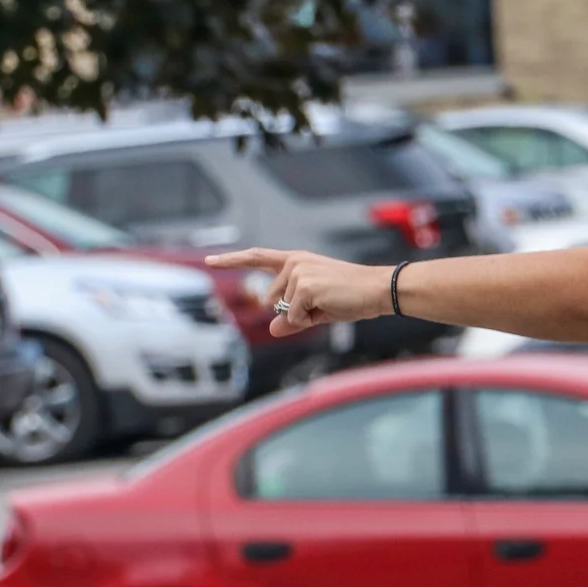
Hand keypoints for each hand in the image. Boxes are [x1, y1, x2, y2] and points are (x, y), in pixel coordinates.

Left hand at [208, 248, 388, 336]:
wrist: (377, 290)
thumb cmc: (351, 296)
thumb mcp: (316, 309)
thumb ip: (291, 318)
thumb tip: (272, 329)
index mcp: (296, 261)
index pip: (257, 257)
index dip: (232, 260)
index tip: (210, 260)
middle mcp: (294, 262)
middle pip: (271, 300)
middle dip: (293, 312)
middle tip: (323, 305)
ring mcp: (298, 272)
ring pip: (284, 310)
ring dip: (303, 316)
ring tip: (329, 303)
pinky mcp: (304, 285)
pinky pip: (294, 316)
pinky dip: (309, 320)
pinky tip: (328, 306)